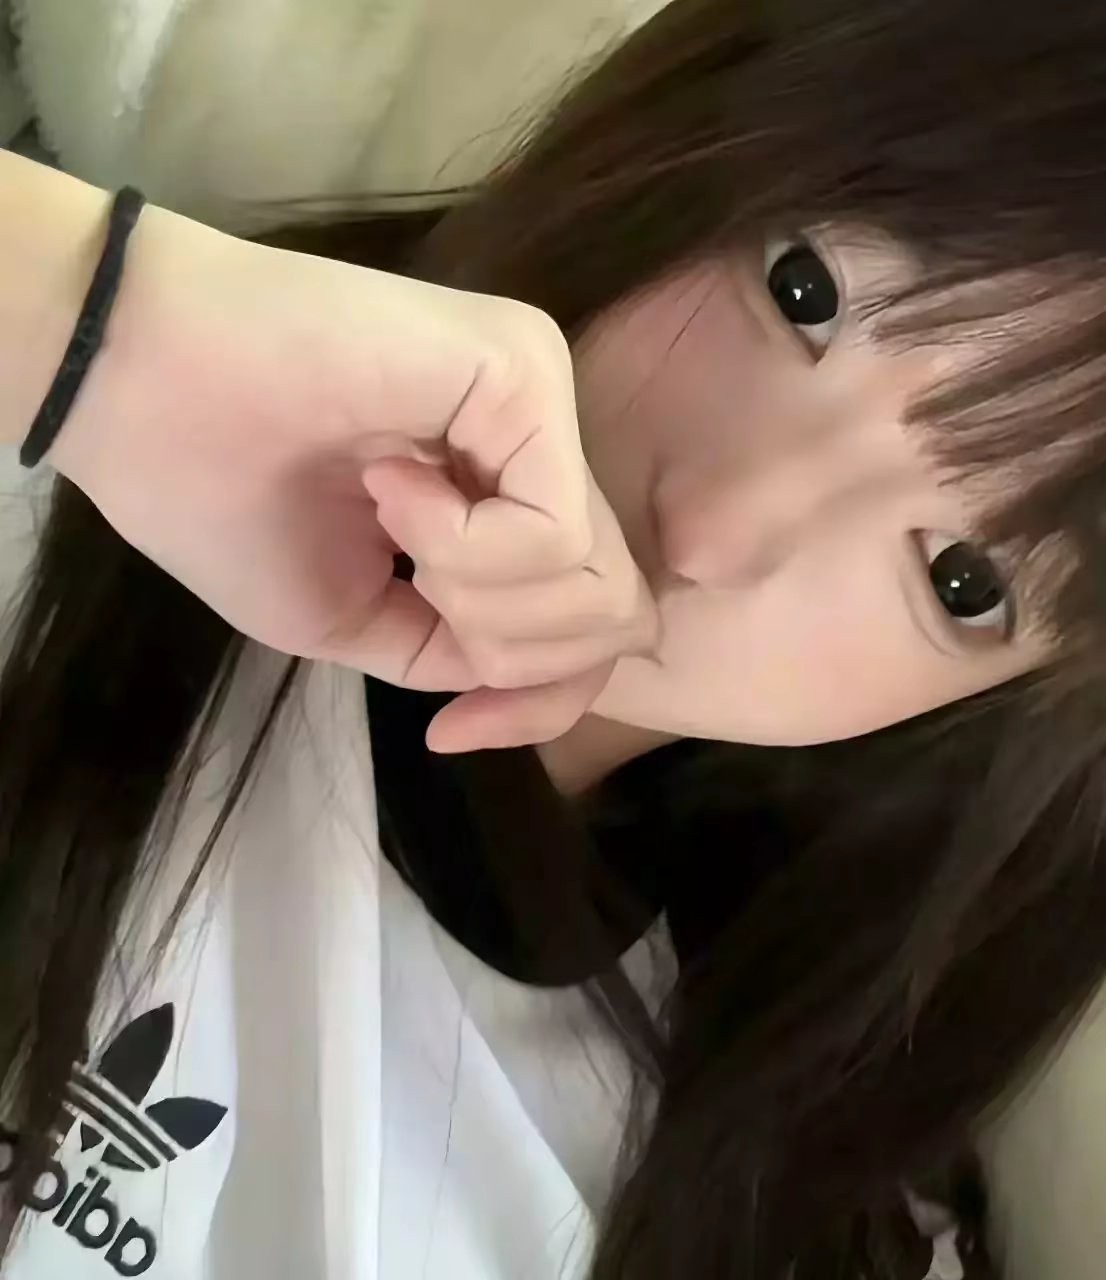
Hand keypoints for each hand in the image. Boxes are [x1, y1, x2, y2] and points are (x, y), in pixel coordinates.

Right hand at [51, 202, 655, 748]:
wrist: (134, 386)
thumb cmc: (222, 496)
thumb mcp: (362, 618)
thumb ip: (465, 650)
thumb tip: (552, 680)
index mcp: (510, 495)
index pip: (594, 624)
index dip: (542, 705)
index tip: (450, 733)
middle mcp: (547, 444)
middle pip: (612, 614)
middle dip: (512, 658)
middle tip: (412, 592)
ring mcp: (545, 401)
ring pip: (595, 583)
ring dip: (477, 596)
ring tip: (385, 516)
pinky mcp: (527, 370)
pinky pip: (554, 531)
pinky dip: (463, 549)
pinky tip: (388, 486)